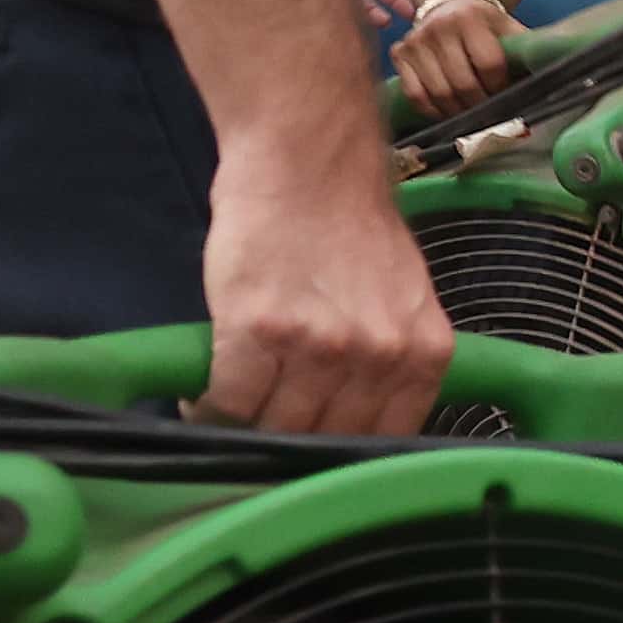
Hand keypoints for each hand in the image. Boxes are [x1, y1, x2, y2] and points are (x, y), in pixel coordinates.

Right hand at [201, 131, 452, 434]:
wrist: (309, 164)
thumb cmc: (349, 229)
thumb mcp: (400, 303)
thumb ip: (388, 361)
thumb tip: (353, 421)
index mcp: (424, 355)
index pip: (384, 440)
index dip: (340, 458)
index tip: (308, 457)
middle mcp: (379, 356)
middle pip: (326, 439)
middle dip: (287, 445)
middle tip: (257, 440)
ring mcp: (321, 345)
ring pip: (276, 426)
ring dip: (243, 431)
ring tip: (226, 420)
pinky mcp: (260, 330)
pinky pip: (229, 401)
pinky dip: (207, 411)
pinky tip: (199, 404)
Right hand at [393, 0, 520, 114]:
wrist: (450, 3)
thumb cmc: (486, 24)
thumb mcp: (509, 28)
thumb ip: (526, 49)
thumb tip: (559, 74)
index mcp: (470, 18)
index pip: (489, 64)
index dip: (501, 86)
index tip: (508, 96)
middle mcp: (438, 27)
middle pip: (463, 82)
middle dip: (481, 105)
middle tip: (491, 114)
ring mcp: (415, 40)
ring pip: (438, 92)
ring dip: (458, 112)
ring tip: (472, 116)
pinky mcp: (399, 52)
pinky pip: (414, 93)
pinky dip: (432, 110)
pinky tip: (447, 113)